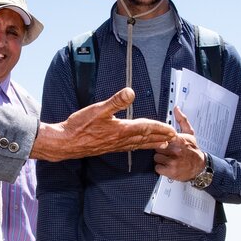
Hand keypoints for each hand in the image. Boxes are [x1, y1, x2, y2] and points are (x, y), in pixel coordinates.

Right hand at [32, 88, 173, 160]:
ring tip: (163, 143)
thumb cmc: (79, 126)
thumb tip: (130, 92)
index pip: (146, 128)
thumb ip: (115, 101)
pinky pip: (130, 147)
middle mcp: (121, 139)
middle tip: (174, 138)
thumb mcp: (97, 109)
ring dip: (152, 143)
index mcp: (121, 129)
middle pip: (146, 138)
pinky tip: (138, 145)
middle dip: (161, 136)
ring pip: (139, 144)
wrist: (66, 143)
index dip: (160, 128)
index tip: (171, 129)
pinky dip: (139, 146)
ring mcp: (115, 145)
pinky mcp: (109, 148)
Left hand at [154, 107, 207, 181]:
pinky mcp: (171, 171)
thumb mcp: (190, 133)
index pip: (162, 136)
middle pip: (157, 147)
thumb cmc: (193, 150)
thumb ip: (182, 120)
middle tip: (169, 151)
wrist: (200, 167)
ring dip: (161, 159)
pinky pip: (157, 168)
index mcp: (179, 140)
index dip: (161, 138)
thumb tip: (176, 109)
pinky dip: (161, 168)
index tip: (164, 140)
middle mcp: (176, 150)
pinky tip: (168, 166)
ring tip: (169, 158)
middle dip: (161, 149)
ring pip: (156, 157)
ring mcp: (173, 161)